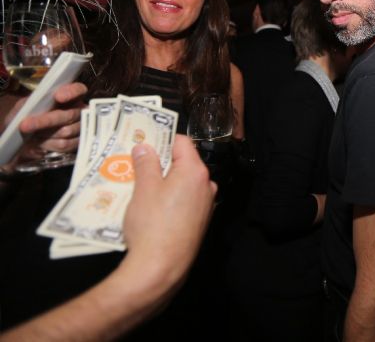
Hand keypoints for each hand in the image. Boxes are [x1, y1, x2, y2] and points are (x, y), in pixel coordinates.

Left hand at [6, 82, 85, 158]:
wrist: (24, 137)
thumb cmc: (27, 117)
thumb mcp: (25, 105)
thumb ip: (32, 102)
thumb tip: (35, 106)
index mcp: (68, 96)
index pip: (78, 89)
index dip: (71, 92)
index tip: (58, 96)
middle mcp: (79, 110)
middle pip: (70, 115)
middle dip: (46, 120)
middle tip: (25, 125)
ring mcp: (80, 126)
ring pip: (67, 131)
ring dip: (46, 134)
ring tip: (31, 135)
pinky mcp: (77, 142)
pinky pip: (66, 144)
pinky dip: (49, 144)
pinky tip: (39, 143)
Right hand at [121, 135, 215, 296]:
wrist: (161, 267)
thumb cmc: (152, 225)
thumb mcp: (144, 188)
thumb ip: (146, 163)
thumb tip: (145, 147)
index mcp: (195, 171)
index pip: (182, 142)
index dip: (162, 139)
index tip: (143, 141)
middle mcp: (206, 185)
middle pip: (183, 163)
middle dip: (160, 162)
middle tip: (135, 164)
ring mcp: (205, 205)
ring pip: (182, 183)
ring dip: (163, 181)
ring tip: (138, 186)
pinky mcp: (199, 221)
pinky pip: (184, 201)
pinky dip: (169, 198)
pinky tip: (150, 207)